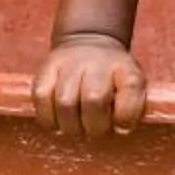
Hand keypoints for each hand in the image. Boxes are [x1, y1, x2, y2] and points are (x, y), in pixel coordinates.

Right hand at [33, 34, 147, 140]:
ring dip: (70, 125)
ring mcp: (69, 63)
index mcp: (125, 68)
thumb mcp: (133, 89)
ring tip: (76, 126)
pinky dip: (49, 118)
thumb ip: (132, 108)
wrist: (88, 45)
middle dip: (94, 127)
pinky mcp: (45, 69)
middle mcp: (97, 62)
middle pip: (93, 100)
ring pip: (65, 102)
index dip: (126, 116)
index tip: (120, 125)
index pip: (131, 88)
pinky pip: (41, 99)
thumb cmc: (112, 80)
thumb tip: (120, 128)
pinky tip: (58, 119)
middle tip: (93, 129)